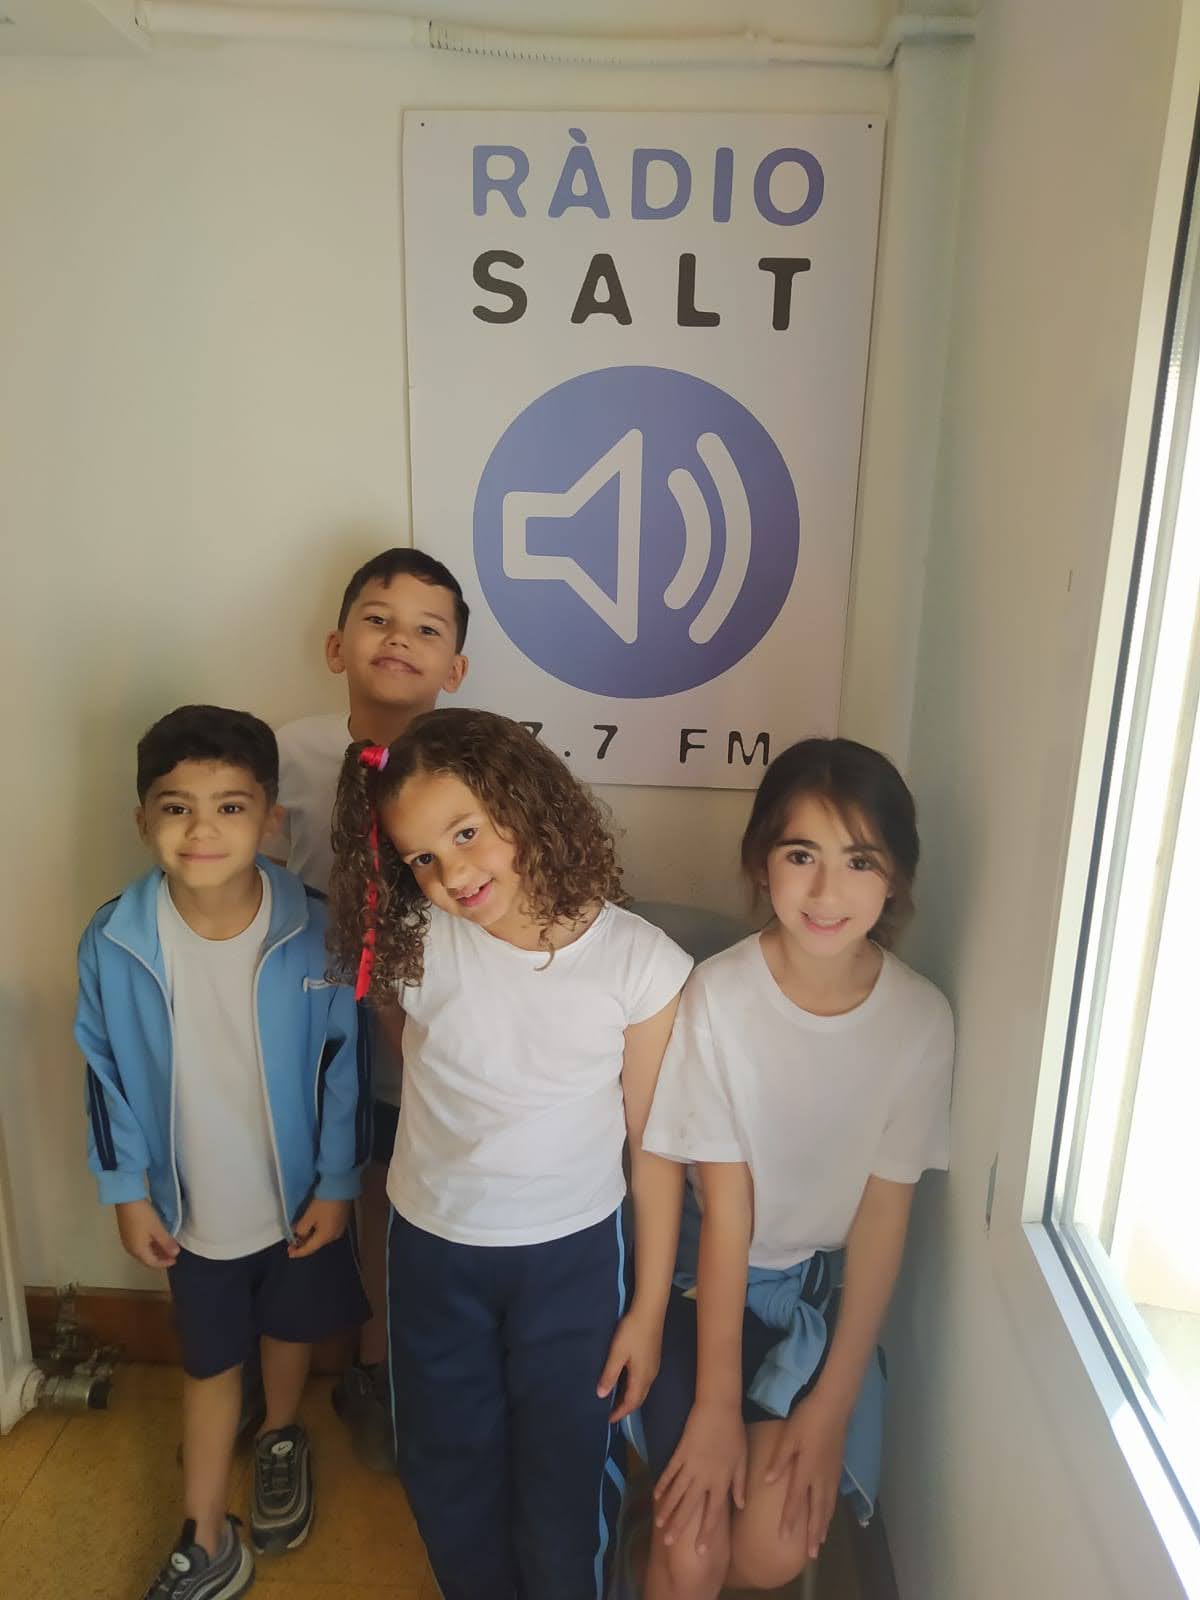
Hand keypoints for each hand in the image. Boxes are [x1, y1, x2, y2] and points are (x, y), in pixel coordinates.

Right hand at [115, 1199, 179, 1268]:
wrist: (126, 1200)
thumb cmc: (142, 1215)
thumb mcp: (157, 1228)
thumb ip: (166, 1242)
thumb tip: (175, 1254)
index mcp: (138, 1251)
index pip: (152, 1263)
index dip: (165, 1263)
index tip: (175, 1259)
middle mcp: (131, 1249)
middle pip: (147, 1259)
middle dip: (160, 1258)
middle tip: (172, 1254)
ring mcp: (128, 1241)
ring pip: (143, 1252)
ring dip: (155, 1251)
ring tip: (167, 1246)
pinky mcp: (127, 1234)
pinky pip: (140, 1245)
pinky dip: (150, 1245)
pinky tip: (156, 1239)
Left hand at [288, 1196, 350, 1258]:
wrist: (341, 1188)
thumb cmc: (323, 1203)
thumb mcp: (309, 1216)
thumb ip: (301, 1229)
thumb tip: (299, 1235)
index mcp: (325, 1237)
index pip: (309, 1249)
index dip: (298, 1252)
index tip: (289, 1253)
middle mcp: (333, 1236)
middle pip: (316, 1244)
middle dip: (304, 1244)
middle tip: (293, 1243)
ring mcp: (339, 1229)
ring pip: (322, 1238)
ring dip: (311, 1237)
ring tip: (301, 1235)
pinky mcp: (342, 1222)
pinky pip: (328, 1231)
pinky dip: (319, 1232)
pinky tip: (314, 1227)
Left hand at [596, 1304, 662, 1422]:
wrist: (650, 1311)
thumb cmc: (632, 1332)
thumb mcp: (617, 1353)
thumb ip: (609, 1375)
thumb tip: (601, 1395)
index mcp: (641, 1377)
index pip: (631, 1403)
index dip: (620, 1413)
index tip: (608, 1420)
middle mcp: (650, 1376)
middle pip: (638, 1399)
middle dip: (626, 1408)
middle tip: (611, 1413)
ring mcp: (654, 1367)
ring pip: (642, 1390)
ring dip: (630, 1397)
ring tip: (616, 1399)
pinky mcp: (653, 1359)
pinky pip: (644, 1381)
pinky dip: (634, 1388)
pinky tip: (626, 1381)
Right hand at [653, 1401, 746, 1553]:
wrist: (719, 1406)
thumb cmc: (734, 1432)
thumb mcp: (742, 1459)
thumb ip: (740, 1484)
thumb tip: (740, 1506)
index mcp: (721, 1480)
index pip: (713, 1513)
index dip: (705, 1532)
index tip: (699, 1551)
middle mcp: (704, 1477)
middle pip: (689, 1506)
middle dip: (679, 1525)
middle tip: (669, 1542)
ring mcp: (690, 1465)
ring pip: (676, 1492)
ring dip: (667, 1508)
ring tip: (659, 1523)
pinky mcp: (680, 1452)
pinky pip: (670, 1473)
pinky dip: (662, 1484)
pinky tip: (655, 1495)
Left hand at [764, 1392, 847, 1558]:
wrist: (834, 1406)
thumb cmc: (807, 1419)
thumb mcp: (788, 1437)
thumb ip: (778, 1461)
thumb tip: (767, 1482)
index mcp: (805, 1469)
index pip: (796, 1501)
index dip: (790, 1520)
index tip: (784, 1538)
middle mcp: (820, 1477)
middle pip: (817, 1511)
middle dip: (812, 1533)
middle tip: (811, 1555)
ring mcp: (831, 1473)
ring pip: (828, 1506)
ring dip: (823, 1526)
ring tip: (819, 1542)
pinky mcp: (838, 1468)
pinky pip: (834, 1497)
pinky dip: (831, 1511)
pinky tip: (828, 1516)